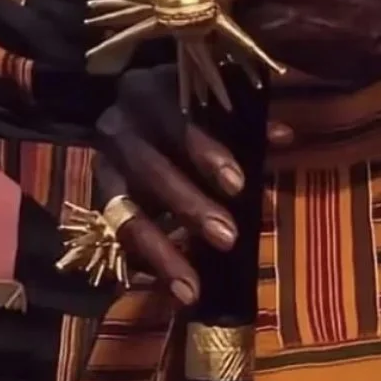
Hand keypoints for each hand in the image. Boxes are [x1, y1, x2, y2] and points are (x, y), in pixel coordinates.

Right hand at [95, 64, 292, 302]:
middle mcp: (119, 126)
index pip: (179, 123)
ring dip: (162, 252)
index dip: (208, 154)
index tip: (239, 186)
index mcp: (151, 91)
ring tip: (192, 289)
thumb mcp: (209, 96)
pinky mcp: (96, 198)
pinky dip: (145, 264)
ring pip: (126, 213)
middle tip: (229, 239)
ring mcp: (103, 165)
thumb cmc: (183, 99)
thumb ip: (244, 116)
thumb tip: (284, 137)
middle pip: (152, 170)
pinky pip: (117, 238)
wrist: (126, 101)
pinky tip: (173, 289)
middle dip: (190, 207)